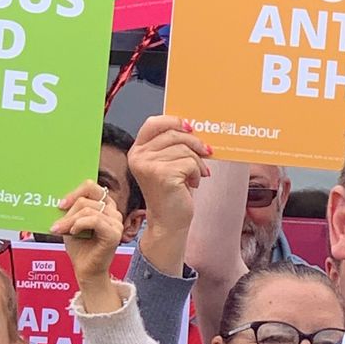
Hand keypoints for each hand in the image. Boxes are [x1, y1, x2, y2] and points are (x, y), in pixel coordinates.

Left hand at [51, 180, 123, 312]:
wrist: (86, 270)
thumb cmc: (80, 247)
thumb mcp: (71, 223)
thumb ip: (71, 209)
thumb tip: (59, 198)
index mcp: (105, 206)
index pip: (91, 186)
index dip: (74, 192)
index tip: (60, 204)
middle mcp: (114, 212)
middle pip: (87, 199)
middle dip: (68, 211)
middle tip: (57, 224)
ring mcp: (117, 223)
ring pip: (89, 210)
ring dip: (70, 220)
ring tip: (60, 230)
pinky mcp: (115, 234)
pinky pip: (95, 220)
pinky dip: (80, 224)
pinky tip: (73, 232)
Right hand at [128, 115, 211, 248]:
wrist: (168, 222)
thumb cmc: (171, 194)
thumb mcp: (168, 164)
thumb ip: (172, 146)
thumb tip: (192, 128)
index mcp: (137, 150)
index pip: (153, 123)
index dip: (174, 121)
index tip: (190, 128)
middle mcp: (139, 156)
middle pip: (173, 134)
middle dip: (195, 143)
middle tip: (206, 153)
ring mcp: (148, 165)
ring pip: (184, 149)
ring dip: (197, 162)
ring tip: (196, 175)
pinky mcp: (162, 174)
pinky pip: (189, 162)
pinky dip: (197, 172)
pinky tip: (193, 183)